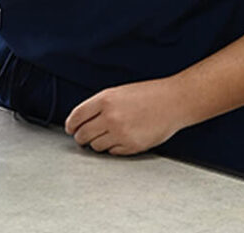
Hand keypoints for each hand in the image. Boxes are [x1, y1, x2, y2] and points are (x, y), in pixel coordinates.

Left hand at [64, 79, 186, 155]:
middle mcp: (110, 117)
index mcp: (106, 99)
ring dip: (97, 143)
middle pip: (83, 134)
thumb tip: (84, 119)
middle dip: (81, 137)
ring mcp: (120, 133)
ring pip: (96, 146)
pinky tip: (119, 139)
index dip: (70, 124)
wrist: (173, 101)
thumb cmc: (149, 94)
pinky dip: (112, 148)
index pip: (77, 116)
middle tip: (82, 136)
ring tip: (105, 136)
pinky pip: (112, 152)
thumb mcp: (120, 92)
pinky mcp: (131, 146)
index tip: (70, 128)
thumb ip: (101, 104)